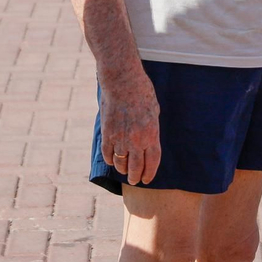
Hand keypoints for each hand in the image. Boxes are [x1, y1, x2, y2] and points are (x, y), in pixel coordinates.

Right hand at [99, 68, 161, 186]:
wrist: (122, 81)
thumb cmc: (141, 92)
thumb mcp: (154, 111)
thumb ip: (151, 129)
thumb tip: (149, 142)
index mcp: (151, 134)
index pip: (152, 162)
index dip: (149, 174)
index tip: (146, 180)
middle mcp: (136, 139)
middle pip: (136, 167)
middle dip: (135, 177)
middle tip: (134, 180)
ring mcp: (121, 137)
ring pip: (120, 163)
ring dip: (122, 169)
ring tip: (124, 170)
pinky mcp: (107, 133)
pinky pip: (108, 153)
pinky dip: (110, 159)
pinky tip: (112, 159)